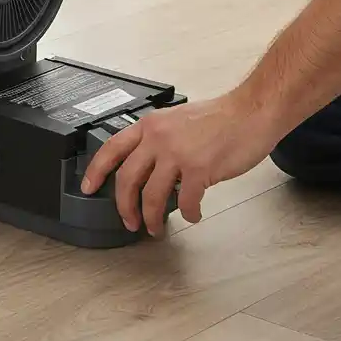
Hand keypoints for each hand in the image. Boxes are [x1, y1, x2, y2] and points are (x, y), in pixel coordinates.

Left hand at [80, 94, 283, 236]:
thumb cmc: (221, 117)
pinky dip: (188, 214)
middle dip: (124, 206)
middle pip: (127, 179)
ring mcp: (177, 154)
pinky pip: (186, 201)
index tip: (88, 188)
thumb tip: (150, 171)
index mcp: (150, 126)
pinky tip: (193, 215)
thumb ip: (159, 141)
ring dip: (151, 218)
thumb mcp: (177, 121)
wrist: (251, 112)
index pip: (111, 149)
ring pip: (151, 195)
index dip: (96, 171)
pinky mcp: (199, 169)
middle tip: (128, 221)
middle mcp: (158, 138)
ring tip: (156, 228)